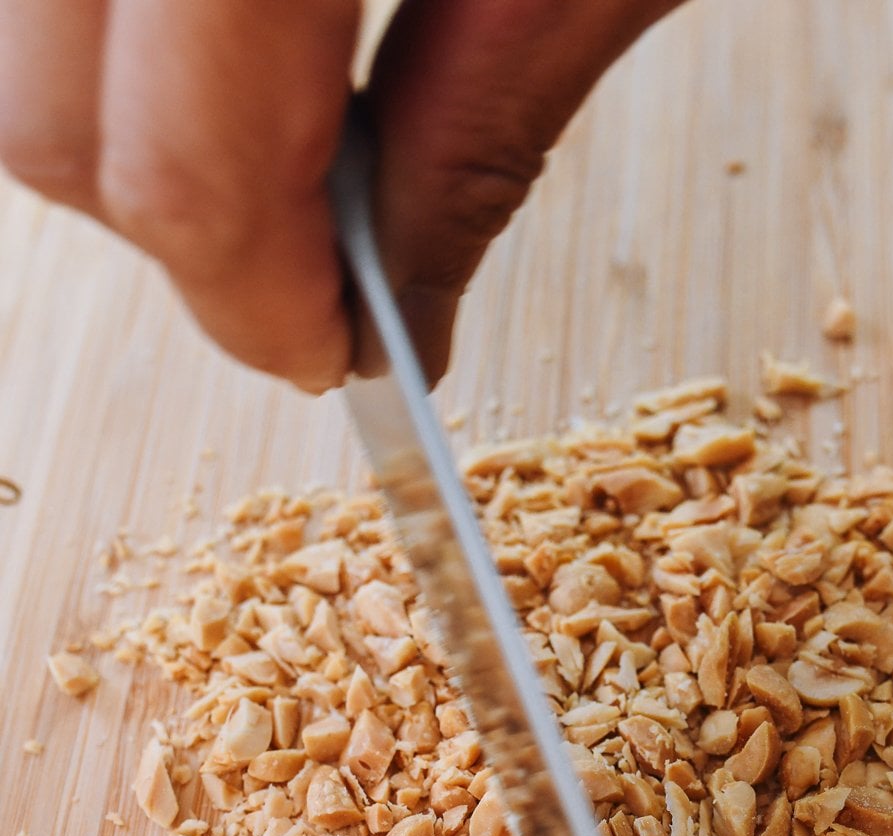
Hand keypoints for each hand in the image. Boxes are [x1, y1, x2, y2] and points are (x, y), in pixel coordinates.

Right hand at [0, 0, 678, 389]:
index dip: (261, 305)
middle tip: (316, 280)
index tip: (339, 359)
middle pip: (50, 122)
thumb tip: (399, 317)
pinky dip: (138, 55)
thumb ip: (481, 129)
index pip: (185, 165)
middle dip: (184, 239)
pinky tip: (258, 59)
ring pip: (21, 53)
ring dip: (142, 141)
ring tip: (287, 155)